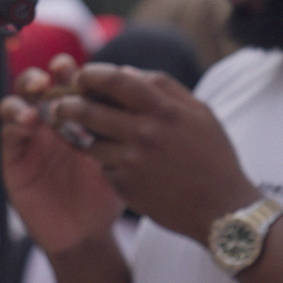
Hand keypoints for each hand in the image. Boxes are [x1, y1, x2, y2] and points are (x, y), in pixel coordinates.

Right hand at [0, 59, 124, 254]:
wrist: (87, 234)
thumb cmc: (104, 194)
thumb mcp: (116, 157)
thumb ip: (116, 129)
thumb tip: (134, 92)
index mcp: (73, 118)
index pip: (66, 84)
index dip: (71, 71)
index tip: (83, 71)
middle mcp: (48, 124)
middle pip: (36, 86)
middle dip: (43, 75)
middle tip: (56, 75)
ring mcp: (30, 140)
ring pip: (15, 103)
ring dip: (24, 96)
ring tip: (37, 100)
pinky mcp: (15, 160)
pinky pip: (8, 134)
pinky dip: (15, 124)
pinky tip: (29, 124)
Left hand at [49, 62, 256, 241]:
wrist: (222, 210)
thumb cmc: (213, 158)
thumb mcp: (200, 113)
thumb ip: (164, 88)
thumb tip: (126, 72)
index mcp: (164, 110)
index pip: (117, 80)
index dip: (93, 73)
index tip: (83, 74)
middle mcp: (145, 133)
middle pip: (89, 109)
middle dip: (68, 103)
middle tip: (60, 103)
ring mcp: (132, 161)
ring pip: (91, 140)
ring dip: (84, 134)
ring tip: (84, 131)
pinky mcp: (125, 186)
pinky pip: (103, 166)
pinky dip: (105, 160)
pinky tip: (117, 161)